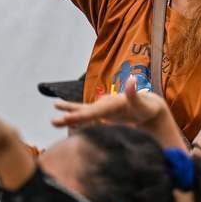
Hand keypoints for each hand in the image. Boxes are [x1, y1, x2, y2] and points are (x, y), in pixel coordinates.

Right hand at [51, 85, 184, 149]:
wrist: (148, 107)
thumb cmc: (146, 108)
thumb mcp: (143, 104)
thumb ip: (134, 94)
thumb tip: (131, 79)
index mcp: (111, 103)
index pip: (93, 111)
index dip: (80, 116)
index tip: (67, 119)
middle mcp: (104, 104)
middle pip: (84, 112)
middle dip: (69, 117)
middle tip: (53, 122)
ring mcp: (102, 108)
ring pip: (82, 112)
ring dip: (68, 115)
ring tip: (53, 120)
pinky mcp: (102, 113)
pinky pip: (85, 114)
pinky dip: (74, 114)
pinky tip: (62, 115)